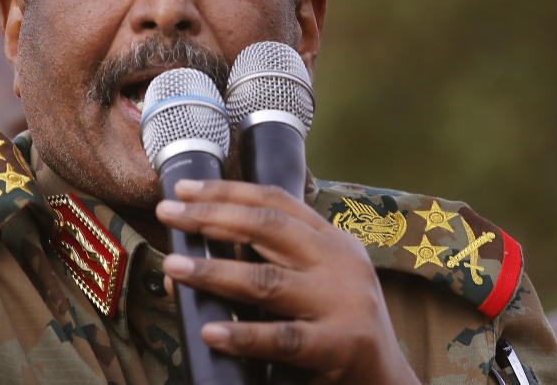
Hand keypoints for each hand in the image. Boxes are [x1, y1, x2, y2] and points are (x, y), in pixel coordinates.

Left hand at [155, 179, 419, 384]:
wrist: (388, 383)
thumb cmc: (336, 329)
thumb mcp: (313, 282)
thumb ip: (267, 265)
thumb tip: (191, 259)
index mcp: (333, 241)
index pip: (275, 202)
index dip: (227, 191)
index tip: (184, 190)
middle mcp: (340, 263)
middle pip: (266, 227)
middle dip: (210, 217)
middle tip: (168, 214)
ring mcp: (343, 303)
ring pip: (266, 280)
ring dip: (214, 272)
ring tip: (174, 267)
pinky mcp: (341, 345)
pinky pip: (282, 338)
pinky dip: (243, 334)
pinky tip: (211, 331)